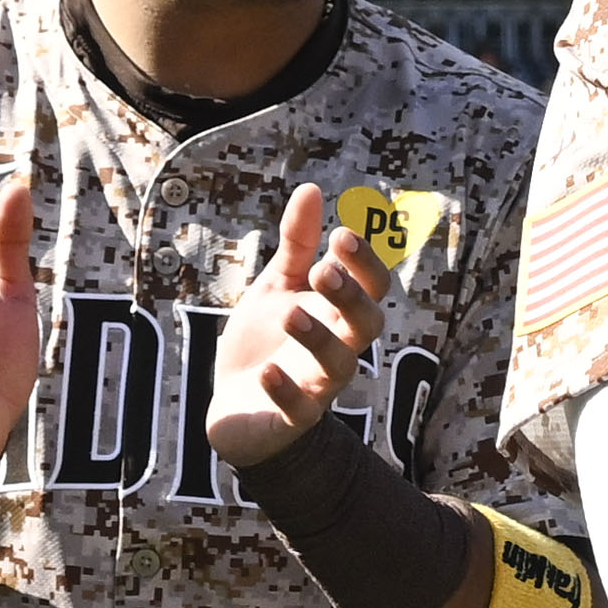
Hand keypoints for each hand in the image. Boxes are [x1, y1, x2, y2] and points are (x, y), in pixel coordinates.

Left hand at [204, 183, 392, 468]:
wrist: (237, 406)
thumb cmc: (265, 341)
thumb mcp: (277, 287)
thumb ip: (298, 245)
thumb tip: (312, 189)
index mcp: (338, 314)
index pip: (370, 288)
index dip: (364, 264)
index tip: (342, 234)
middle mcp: (338, 348)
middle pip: (366, 324)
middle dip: (349, 297)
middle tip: (323, 271)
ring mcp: (316, 385)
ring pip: (339, 365)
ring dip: (319, 338)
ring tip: (291, 314)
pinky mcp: (289, 418)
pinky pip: (300, 410)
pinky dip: (286, 391)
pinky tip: (267, 372)